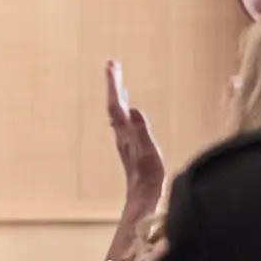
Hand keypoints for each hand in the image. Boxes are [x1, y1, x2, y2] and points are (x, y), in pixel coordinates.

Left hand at [105, 61, 164, 209]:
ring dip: (117, 93)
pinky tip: (127, 107)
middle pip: (113, 104)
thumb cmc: (148, 176)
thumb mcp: (148, 151)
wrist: (143, 196)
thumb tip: (133, 109)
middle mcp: (121, 134)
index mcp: (124, 133)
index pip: (115, 104)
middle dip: (113, 83)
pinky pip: (123, 120)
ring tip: (117, 78)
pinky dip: (123, 107)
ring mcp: (124, 139)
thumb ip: (141, 130)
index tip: (111, 65)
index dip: (113, 84)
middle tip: (112, 63)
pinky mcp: (130, 145)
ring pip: (116, 112)